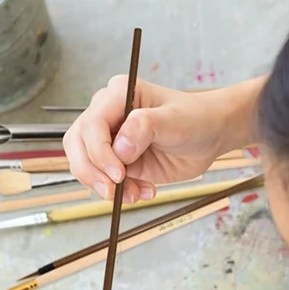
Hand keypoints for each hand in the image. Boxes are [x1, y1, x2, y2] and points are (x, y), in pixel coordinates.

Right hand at [64, 76, 263, 202]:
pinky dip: (119, 192)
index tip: (119, 173)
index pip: (91, 124)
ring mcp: (110, 140)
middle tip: (113, 190)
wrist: (211, 136)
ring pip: (85, 164)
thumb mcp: (174, 120)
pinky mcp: (118, 162)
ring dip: (104, 186)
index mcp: (117, 95)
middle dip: (91, 171)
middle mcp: (108, 116)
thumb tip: (120, 147)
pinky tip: (143, 192)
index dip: (99, 151)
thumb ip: (145, 127)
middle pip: (77, 144)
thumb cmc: (196, 118)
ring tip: (134, 194)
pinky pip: (104, 180)